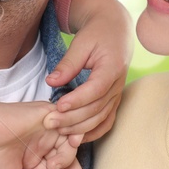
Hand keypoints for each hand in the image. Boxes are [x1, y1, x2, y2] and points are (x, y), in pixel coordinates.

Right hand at [0, 94, 85, 168]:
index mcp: (32, 157)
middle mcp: (42, 144)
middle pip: (66, 163)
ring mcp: (47, 130)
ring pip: (69, 147)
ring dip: (66, 159)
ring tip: (52, 166)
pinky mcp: (49, 115)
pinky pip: (69, 125)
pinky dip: (73, 135)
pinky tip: (71, 144)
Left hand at [44, 0, 132, 143]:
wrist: (115, 31)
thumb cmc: (97, 34)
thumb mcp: (81, 43)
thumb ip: (68, 64)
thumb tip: (51, 81)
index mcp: (112, 67)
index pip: (95, 90)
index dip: (77, 100)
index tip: (58, 106)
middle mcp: (118, 84)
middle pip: (97, 108)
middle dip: (73, 118)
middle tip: (50, 122)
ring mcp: (118, 94)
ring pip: (101, 118)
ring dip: (80, 128)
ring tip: (58, 130)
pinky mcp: (114, 100)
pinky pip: (107, 121)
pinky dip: (93, 132)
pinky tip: (76, 137)